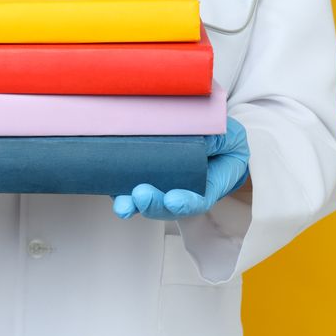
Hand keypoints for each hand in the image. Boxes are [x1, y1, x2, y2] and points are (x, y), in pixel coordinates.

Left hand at [113, 117, 249, 219]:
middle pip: (167, 206)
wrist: (203, 130)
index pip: (198, 201)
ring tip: (123, 204)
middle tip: (141, 196)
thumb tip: (198, 140)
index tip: (174, 201)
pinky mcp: (141, 175)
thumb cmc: (219, 135)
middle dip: (154, 205)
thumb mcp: (225, 136)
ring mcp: (161, 184)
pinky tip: (110, 188)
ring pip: (146, 200)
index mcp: (208, 184)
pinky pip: (128, 185)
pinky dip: (118, 189)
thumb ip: (214, 140)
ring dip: (132, 203)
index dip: (186, 204)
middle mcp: (183, 189)